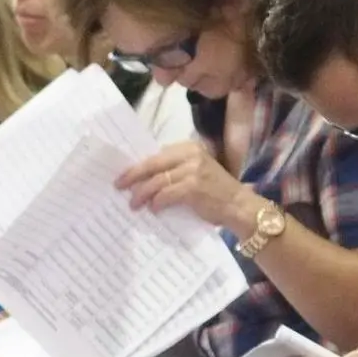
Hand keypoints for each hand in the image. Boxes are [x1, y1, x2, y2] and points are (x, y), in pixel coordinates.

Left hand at [116, 141, 262, 234]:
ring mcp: (193, 170)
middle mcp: (191, 154)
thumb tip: (143, 179)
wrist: (238, 206)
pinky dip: (156, 202)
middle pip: (152, 164)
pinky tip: (152, 209)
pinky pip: (166, 194)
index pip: (157, 155)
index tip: (123, 175)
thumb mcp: (195, 173)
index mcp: (189, 148)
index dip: (138, 165)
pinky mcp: (193, 187)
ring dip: (142, 194)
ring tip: (133, 204)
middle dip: (133, 176)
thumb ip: (174, 171)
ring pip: (157, 181)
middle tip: (119, 186)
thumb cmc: (214, 193)